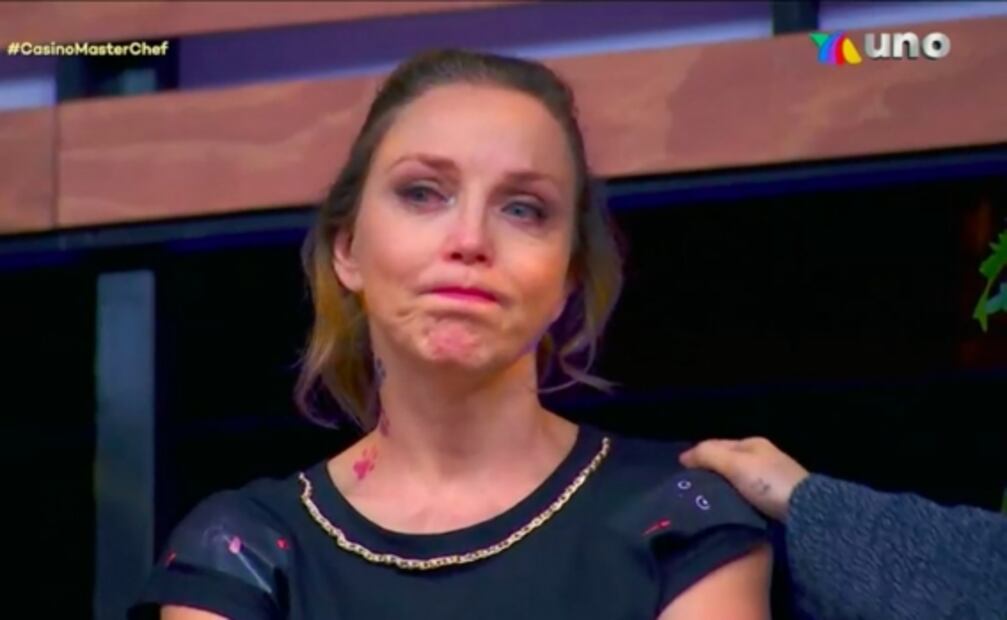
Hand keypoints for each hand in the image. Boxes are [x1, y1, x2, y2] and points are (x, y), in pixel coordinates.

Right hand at [679, 437, 809, 521]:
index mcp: (752, 443)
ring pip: (736, 479)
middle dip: (709, 472)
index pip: (717, 444)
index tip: (681, 473)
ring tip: (704, 502)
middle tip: (690, 489)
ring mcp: (770, 478)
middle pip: (727, 461)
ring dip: (722, 487)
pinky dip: (734, 499)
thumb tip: (683, 457)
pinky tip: (726, 509)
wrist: (806, 512)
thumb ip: (708, 456)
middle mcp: (762, 457)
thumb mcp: (734, 463)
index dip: (698, 455)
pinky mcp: (775, 499)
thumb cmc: (767, 482)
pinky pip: (746, 495)